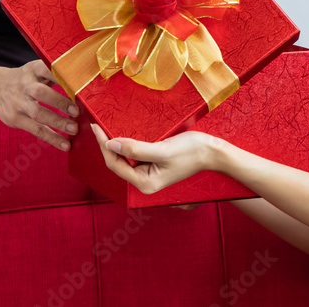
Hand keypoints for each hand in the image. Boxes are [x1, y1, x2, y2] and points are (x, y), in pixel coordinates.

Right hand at [0, 60, 77, 150]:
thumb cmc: (25, 79)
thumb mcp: (36, 70)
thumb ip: (55, 75)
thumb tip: (85, 86)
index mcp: (33, 69)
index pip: (48, 71)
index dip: (63, 79)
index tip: (79, 87)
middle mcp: (25, 86)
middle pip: (41, 94)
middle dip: (60, 102)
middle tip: (78, 112)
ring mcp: (18, 103)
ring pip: (38, 114)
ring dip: (58, 123)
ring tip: (74, 130)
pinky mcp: (15, 119)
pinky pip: (35, 130)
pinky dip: (51, 138)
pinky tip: (64, 144)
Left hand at [90, 123, 220, 193]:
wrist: (213, 152)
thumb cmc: (192, 152)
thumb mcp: (162, 150)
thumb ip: (135, 149)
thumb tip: (110, 144)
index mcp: (145, 183)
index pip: (115, 164)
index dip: (103, 146)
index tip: (95, 127)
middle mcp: (144, 182)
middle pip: (117, 163)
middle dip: (106, 145)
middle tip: (96, 125)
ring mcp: (148, 174)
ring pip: (124, 158)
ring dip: (115, 144)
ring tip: (105, 127)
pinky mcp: (153, 165)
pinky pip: (134, 155)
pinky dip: (126, 144)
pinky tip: (121, 133)